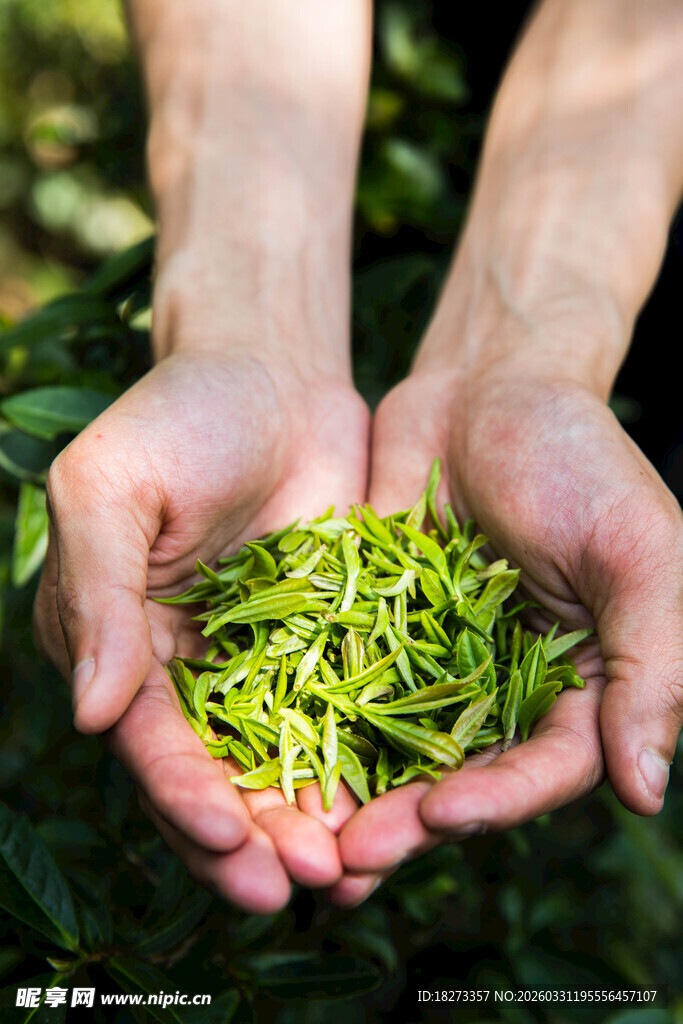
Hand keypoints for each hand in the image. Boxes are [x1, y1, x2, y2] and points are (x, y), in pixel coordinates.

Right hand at [35, 350, 368, 911]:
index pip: (148, 740)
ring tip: (354, 874)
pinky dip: (367, 768)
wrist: (272, 373)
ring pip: (286, 764)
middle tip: (301, 886)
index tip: (225, 838)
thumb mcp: (113, 489)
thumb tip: (87, 714)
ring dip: (313, 823)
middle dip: (254, 838)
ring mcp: (266, 662)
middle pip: (218, 775)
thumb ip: (97, 597)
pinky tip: (400, 810)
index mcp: (123, 647)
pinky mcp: (333, 644)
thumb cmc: (178, 416)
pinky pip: (349, 717)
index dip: (182, 795)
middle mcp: (190, 672)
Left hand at [332, 362, 681, 900]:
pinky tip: (270, 758)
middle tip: (351, 858)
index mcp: (583, 682)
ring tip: (303, 835)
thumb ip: (654, 664)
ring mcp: (436, 662)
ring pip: (396, 747)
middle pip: (463, 775)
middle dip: (411, 819)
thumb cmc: (580, 457)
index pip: (548, 766)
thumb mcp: (639, 550)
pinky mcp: (375, 631)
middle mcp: (507, 687)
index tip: (442, 813)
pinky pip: (343, 687)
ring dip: (355, 794)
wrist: (486, 387)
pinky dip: (314, 726)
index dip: (500, 799)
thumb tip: (645, 791)